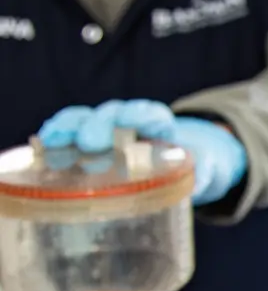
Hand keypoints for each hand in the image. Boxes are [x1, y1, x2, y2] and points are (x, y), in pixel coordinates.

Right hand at [38, 100, 247, 204]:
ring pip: (87, 120)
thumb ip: (203, 171)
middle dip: (100, 124)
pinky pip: (72, 133)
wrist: (177, 157)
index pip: (152, 114)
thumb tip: (200, 177)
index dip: (141, 115)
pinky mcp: (90, 141)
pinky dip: (57, 135)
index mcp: (162, 124)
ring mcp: (108, 129)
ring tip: (52, 138)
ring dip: (70, 127)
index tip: (132, 121)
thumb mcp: (204, 168)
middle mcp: (131, 121)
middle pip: (114, 114)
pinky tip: (41, 145)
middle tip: (89, 141)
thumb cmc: (191, 163)